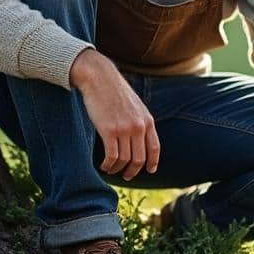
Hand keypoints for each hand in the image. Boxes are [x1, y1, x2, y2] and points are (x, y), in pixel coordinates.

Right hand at [69, 48, 158, 180]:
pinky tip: (103, 166)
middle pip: (139, 158)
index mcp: (147, 120)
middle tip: (127, 176)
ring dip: (118, 169)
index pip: (154, 148)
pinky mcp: (109, 131)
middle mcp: (139, 126)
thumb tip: (139, 138)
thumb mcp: (135, 105)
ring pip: (125, 160)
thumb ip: (139, 121)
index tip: (149, 171)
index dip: (153, 162)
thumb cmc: (114, 90)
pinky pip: (112, 157)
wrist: (99, 77)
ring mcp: (125, 129)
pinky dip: (108, 165)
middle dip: (133, 171)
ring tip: (111, 169)